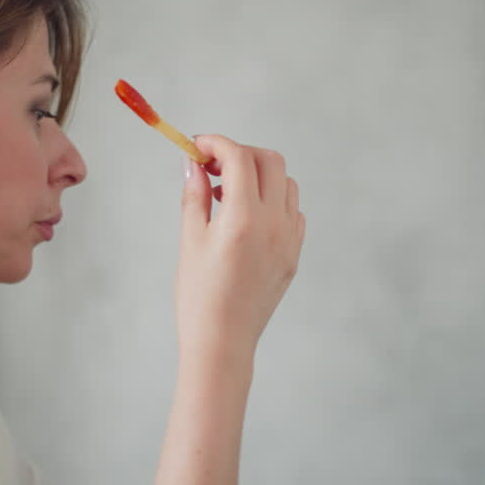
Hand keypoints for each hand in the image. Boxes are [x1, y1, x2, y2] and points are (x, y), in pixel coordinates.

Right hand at [174, 135, 304, 369]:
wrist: (223, 341)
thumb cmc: (199, 296)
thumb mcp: (190, 240)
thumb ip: (194, 195)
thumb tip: (192, 162)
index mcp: (243, 218)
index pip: (239, 158)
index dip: (217, 143)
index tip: (198, 147)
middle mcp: (274, 223)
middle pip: (270, 161)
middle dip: (240, 154)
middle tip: (212, 167)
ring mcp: (289, 239)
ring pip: (286, 183)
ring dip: (259, 176)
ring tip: (227, 194)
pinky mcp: (294, 254)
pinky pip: (293, 211)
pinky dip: (273, 201)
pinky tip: (248, 217)